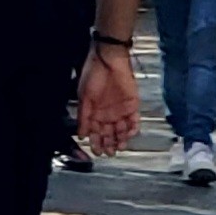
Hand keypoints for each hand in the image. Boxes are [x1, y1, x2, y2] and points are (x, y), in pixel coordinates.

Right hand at [74, 41, 140, 155]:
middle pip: (109, 134)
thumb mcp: (84, 98)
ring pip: (121, 131)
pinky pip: (134, 121)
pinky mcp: (132, 106)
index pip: (95, 133)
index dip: (96, 143)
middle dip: (109, 145)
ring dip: (121, 140)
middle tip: (109, 154)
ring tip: (119, 147)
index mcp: (95, 113)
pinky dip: (132, 129)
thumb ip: (84, 117)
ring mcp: (120, 111)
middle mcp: (107, 114)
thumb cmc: (93, 76)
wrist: (109, 61)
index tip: (97, 153)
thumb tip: (81, 135)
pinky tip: (129, 135)